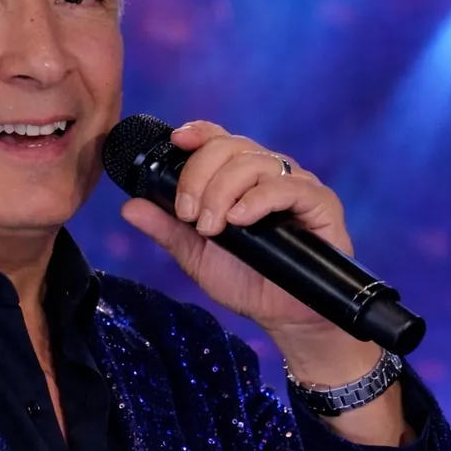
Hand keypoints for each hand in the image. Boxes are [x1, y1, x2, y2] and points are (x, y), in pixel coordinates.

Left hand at [119, 120, 355, 352]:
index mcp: (239, 178)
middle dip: (199, 175)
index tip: (177, 140)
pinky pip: (288, 186)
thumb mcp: (196, 255)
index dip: (198, 133)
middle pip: (231, 146)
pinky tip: (240, 219)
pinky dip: (257, 199)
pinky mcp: (321, 203)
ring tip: (211, 227)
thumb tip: (129, 207)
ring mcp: (296, 185)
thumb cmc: (246, 281)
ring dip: (222, 191)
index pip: (219, 139)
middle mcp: (268, 174)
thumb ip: (166, 229)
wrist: (283, 317)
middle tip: (188, 214)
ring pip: (255, 162)